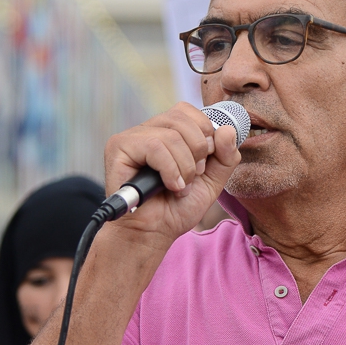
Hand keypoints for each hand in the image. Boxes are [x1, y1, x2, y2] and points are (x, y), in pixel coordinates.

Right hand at [103, 103, 242, 244]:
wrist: (153, 233)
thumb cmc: (176, 208)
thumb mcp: (212, 181)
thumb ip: (226, 156)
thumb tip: (227, 130)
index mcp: (167, 131)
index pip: (188, 111)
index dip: (204, 134)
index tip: (204, 163)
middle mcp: (147, 129)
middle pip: (182, 120)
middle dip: (198, 153)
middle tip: (192, 178)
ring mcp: (131, 137)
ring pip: (171, 136)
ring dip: (184, 167)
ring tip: (178, 187)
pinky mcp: (118, 147)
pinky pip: (155, 147)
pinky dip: (170, 170)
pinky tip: (169, 186)